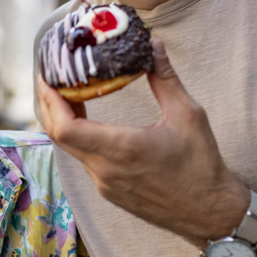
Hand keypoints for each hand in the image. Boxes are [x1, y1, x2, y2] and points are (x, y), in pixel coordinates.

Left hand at [36, 38, 249, 245]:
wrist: (210, 212)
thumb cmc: (202, 165)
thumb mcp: (188, 114)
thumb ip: (165, 78)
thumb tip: (153, 44)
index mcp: (122, 149)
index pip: (65, 128)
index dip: (49, 102)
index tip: (46, 78)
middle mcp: (106, 170)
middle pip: (59, 136)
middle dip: (50, 105)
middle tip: (52, 79)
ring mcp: (105, 185)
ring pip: (70, 149)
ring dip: (64, 122)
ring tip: (69, 94)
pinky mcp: (109, 193)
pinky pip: (83, 161)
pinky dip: (78, 138)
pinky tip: (88, 122)